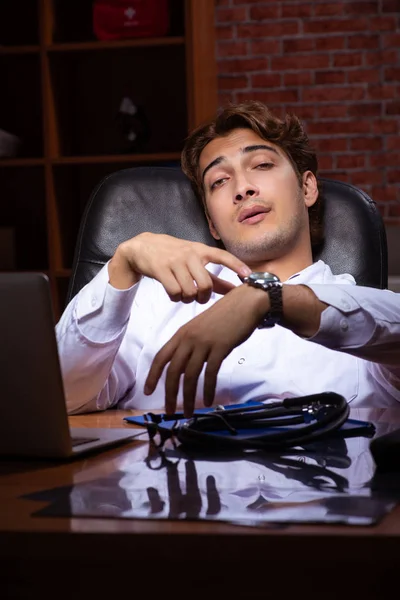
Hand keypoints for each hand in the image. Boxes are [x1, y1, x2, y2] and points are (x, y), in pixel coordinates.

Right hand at [108, 233, 250, 302]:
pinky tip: (173, 293)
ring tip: (183, 294)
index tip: (249, 276)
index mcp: (200, 250)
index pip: (222, 256)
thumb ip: (214, 277)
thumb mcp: (194, 261)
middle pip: (206, 285)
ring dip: (187, 298)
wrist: (142, 247)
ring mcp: (175, 262)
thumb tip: (234, 290)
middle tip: (200, 298)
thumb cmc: (174, 256)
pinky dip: (175, 298)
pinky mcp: (161, 269)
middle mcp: (190, 254)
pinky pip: (174, 293)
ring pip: (190, 291)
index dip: (237, 266)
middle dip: (204, 297)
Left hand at [144, 284, 269, 416]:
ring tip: (189, 413)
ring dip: (189, 397)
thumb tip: (182, 369)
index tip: (147, 391)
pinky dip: (208, 389)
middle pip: (174, 371)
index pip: (161, 357)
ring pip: (191, 376)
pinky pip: (211, 373)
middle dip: (169, 394)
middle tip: (170, 411)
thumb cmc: (224, 316)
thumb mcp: (200, 328)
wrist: (245, 302)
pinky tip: (209, 400)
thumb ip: (190, 346)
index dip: (152, 376)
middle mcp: (189, 339)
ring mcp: (204, 343)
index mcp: (182, 334)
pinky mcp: (220, 347)